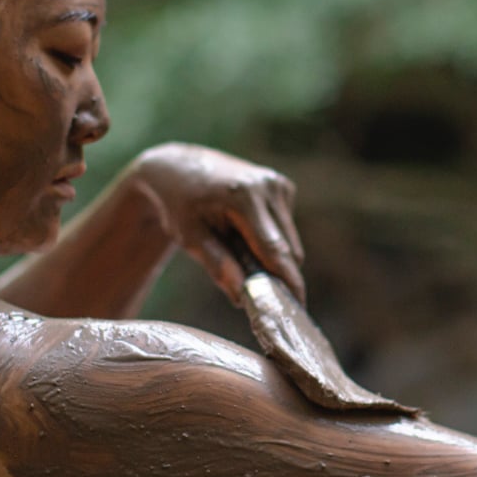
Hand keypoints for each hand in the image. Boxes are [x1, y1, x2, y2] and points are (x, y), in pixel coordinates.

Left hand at [128, 142, 305, 303]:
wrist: (178, 168)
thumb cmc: (179, 205)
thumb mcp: (190, 237)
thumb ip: (218, 266)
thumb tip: (242, 297)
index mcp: (244, 197)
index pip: (275, 250)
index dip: (288, 282)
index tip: (297, 308)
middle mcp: (269, 187)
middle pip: (288, 249)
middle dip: (275, 274)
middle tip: (252, 291)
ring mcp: (278, 184)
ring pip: (290, 241)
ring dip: (272, 256)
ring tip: (236, 250)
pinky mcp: (283, 186)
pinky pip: (285, 228)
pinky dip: (270, 240)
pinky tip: (243, 231)